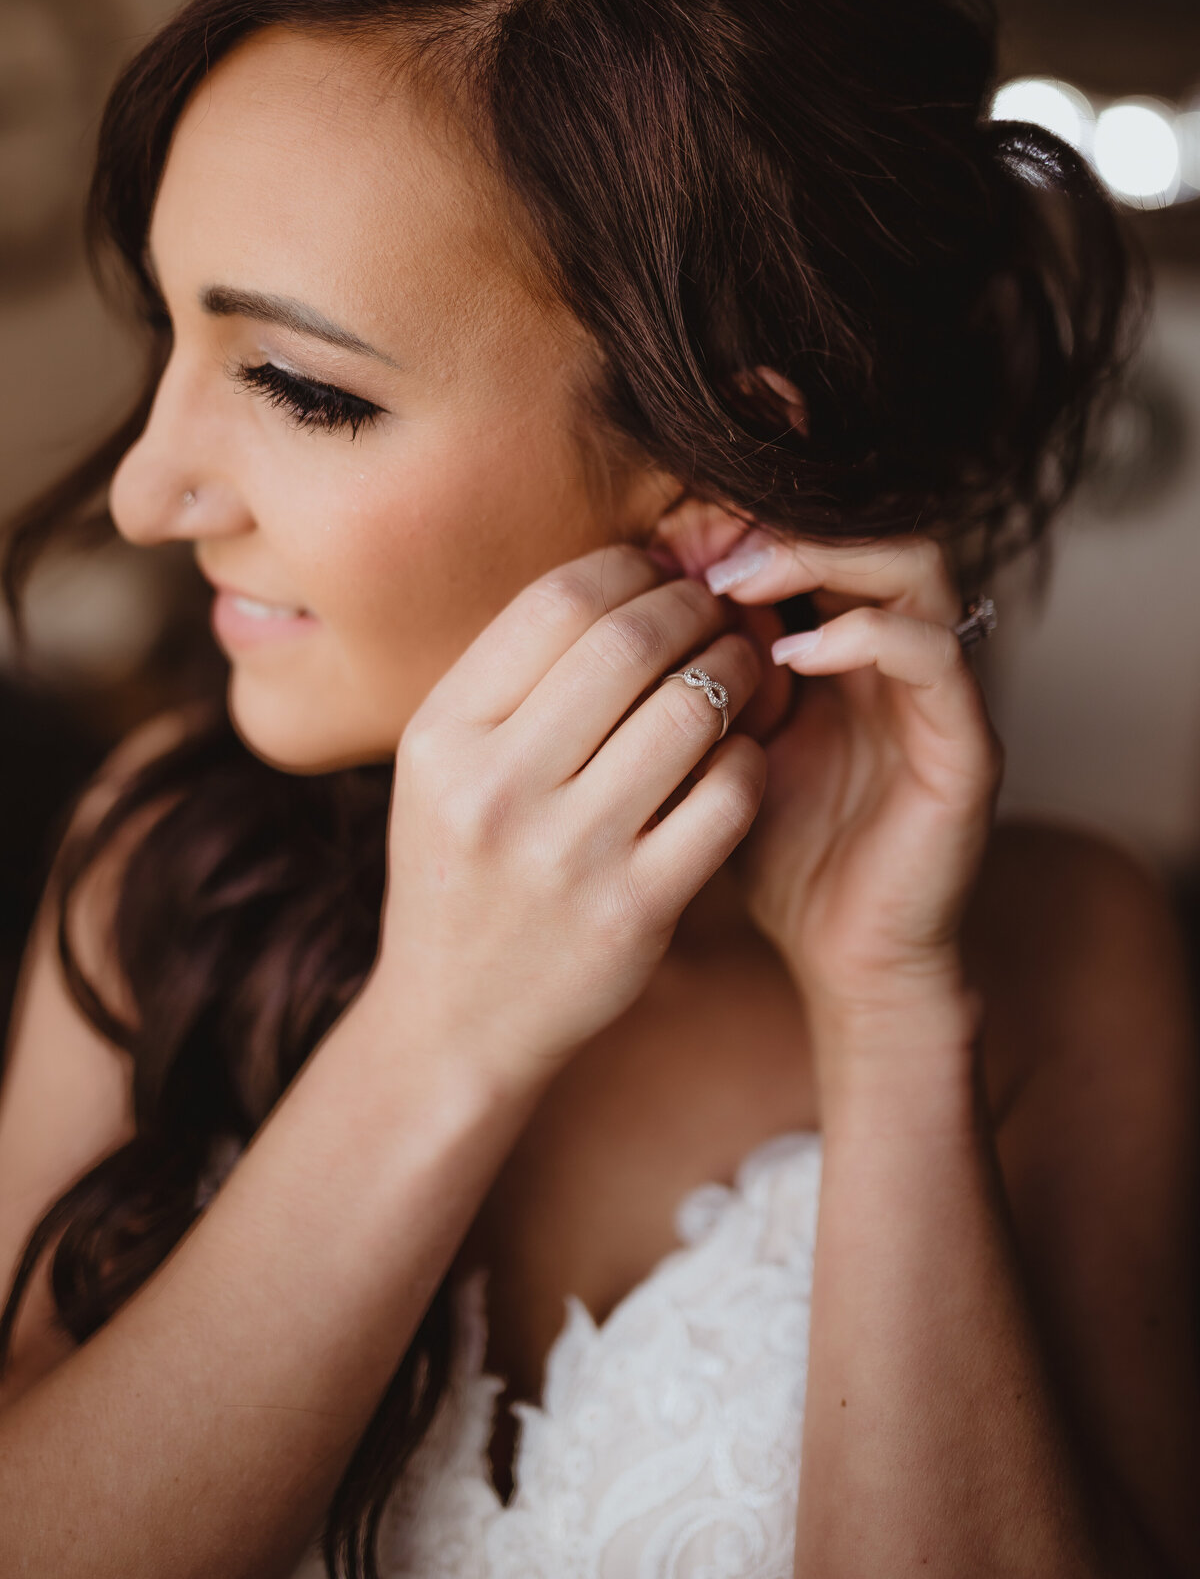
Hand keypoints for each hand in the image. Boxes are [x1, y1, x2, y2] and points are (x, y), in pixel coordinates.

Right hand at [375, 545, 765, 1091]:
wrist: (455, 1022)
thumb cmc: (464, 868)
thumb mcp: (446, 764)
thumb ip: (519, 674)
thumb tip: (636, 571)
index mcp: (441, 736)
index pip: (557, 602)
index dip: (630, 569)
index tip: (660, 574)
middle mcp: (495, 790)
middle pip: (630, 643)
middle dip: (693, 608)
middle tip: (717, 611)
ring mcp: (568, 856)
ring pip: (691, 710)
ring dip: (735, 670)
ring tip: (741, 666)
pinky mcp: (636, 912)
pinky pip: (727, 796)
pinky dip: (749, 757)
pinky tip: (740, 753)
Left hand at [702, 530, 1004, 1042]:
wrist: (841, 958)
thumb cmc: (772, 853)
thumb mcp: (715, 744)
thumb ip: (694, 677)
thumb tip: (615, 602)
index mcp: (846, 642)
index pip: (813, 533)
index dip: (742, 520)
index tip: (663, 541)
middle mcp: (903, 651)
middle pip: (867, 524)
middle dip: (774, 524)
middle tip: (696, 551)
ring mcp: (941, 694)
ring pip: (915, 563)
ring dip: (819, 558)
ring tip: (733, 587)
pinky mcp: (966, 747)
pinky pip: (932, 656)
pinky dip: (864, 636)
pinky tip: (790, 655)